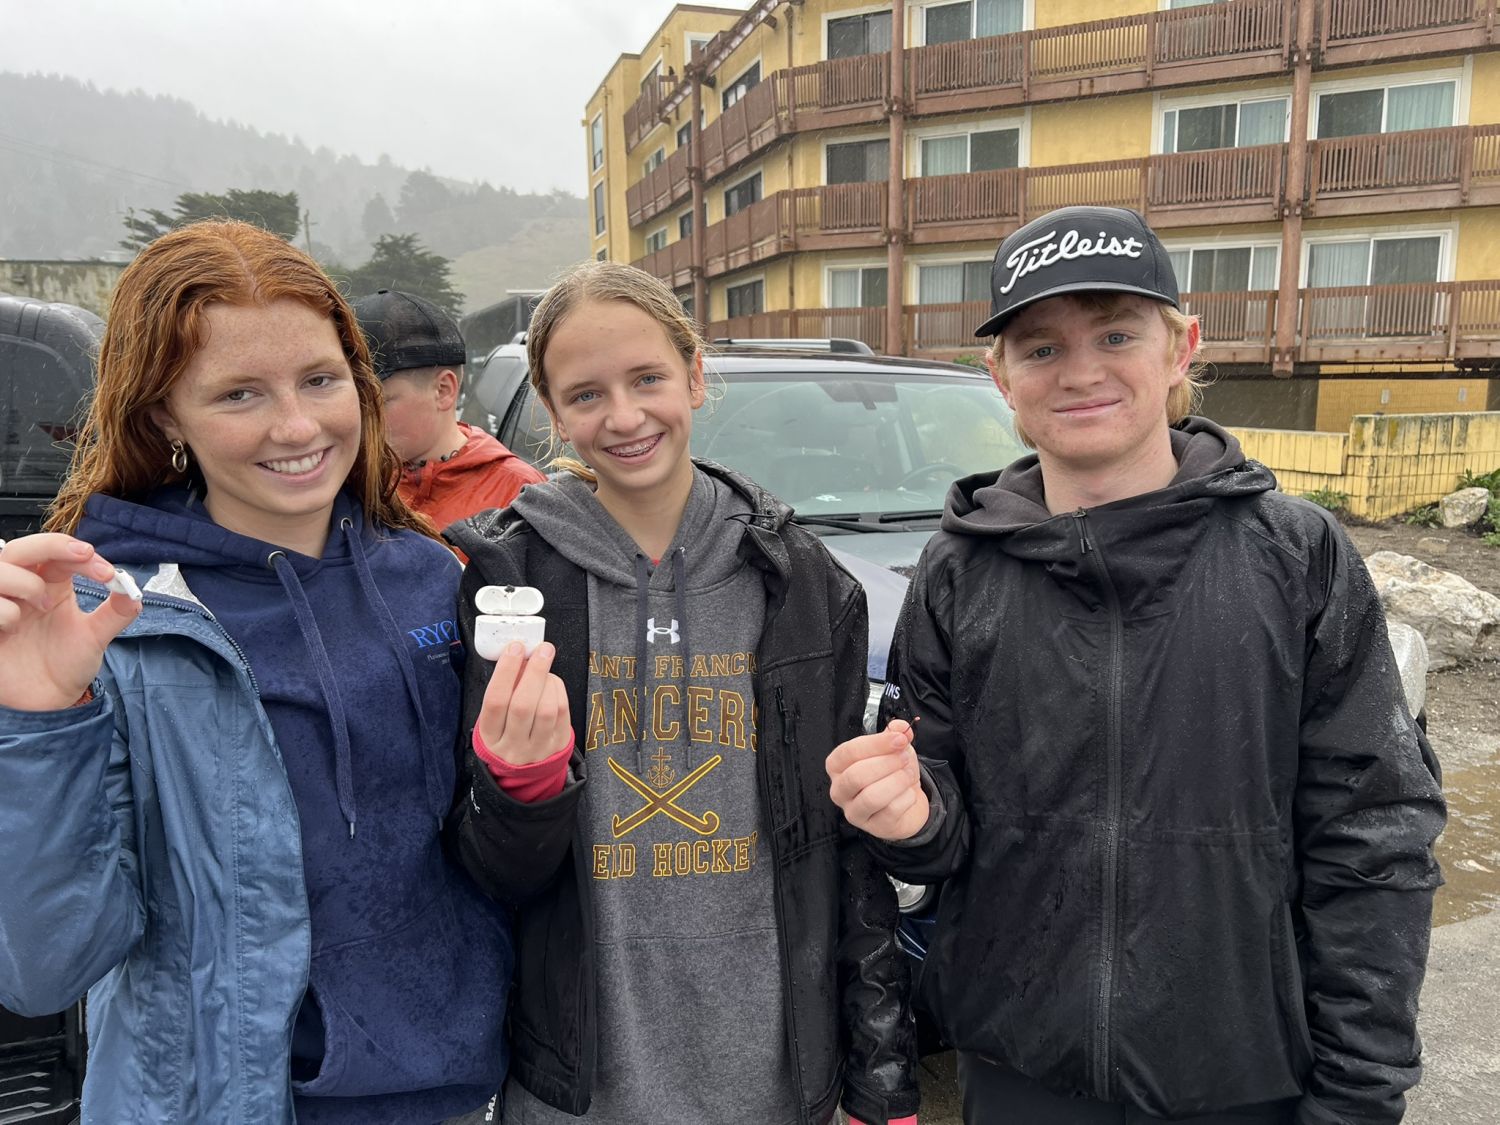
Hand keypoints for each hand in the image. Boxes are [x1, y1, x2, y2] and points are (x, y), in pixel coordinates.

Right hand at [0, 534, 141, 710]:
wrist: (44, 704)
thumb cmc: (66, 666)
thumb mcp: (95, 639)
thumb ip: (116, 614)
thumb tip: (134, 593)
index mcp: (50, 586)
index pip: (58, 552)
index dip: (77, 551)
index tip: (105, 571)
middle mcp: (22, 590)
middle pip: (22, 548)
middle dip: (51, 546)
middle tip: (82, 556)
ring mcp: (0, 605)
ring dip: (27, 582)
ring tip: (42, 607)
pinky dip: (4, 612)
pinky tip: (11, 631)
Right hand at [475, 641, 571, 766]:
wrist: (524, 769)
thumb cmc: (506, 731)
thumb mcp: (495, 717)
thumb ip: (504, 689)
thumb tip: (521, 656)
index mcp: (489, 735)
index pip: (495, 701)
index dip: (505, 672)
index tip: (515, 648)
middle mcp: (511, 745)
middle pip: (523, 705)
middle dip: (534, 672)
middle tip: (542, 649)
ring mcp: (536, 749)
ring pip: (546, 710)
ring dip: (548, 681)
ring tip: (545, 666)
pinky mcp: (558, 746)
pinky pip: (562, 714)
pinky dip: (559, 691)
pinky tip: (552, 681)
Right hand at [826, 719, 929, 840]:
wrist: (907, 804)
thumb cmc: (892, 773)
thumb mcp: (893, 749)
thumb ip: (894, 734)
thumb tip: (900, 727)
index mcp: (837, 766)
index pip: (848, 752)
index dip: (876, 744)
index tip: (900, 739)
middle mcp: (839, 790)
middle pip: (856, 776)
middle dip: (886, 763)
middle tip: (905, 757)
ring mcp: (854, 812)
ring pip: (871, 797)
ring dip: (897, 781)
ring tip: (908, 774)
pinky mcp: (873, 827)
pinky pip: (890, 811)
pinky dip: (906, 798)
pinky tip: (909, 793)